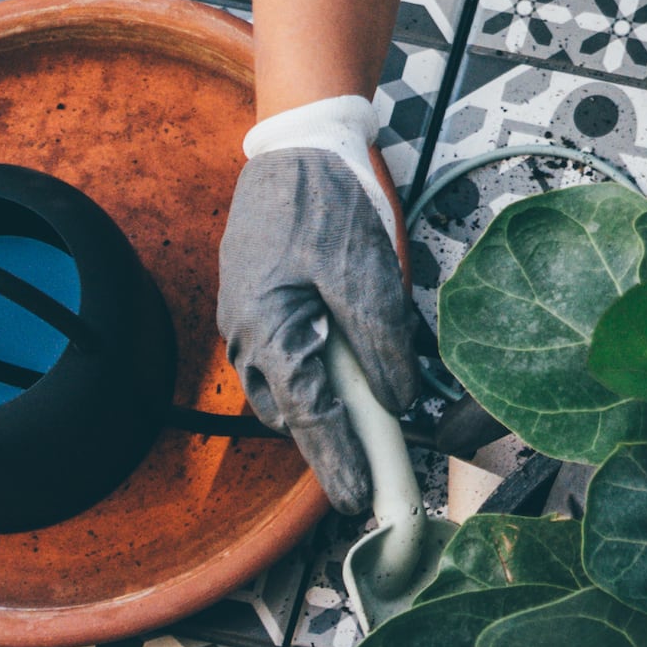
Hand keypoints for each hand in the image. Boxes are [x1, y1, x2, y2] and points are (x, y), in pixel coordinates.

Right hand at [217, 112, 424, 517]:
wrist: (297, 146)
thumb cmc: (327, 203)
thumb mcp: (369, 275)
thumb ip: (383, 344)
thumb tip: (400, 401)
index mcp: (269, 332)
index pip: (309, 418)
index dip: (338, 461)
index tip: (358, 500)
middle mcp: (246, 336)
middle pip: (291, 412)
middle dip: (329, 440)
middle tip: (375, 464)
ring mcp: (246, 320)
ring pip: (286, 388)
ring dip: (323, 405)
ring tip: (369, 415)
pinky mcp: (258, 304)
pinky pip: (285, 357)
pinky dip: (315, 372)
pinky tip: (349, 363)